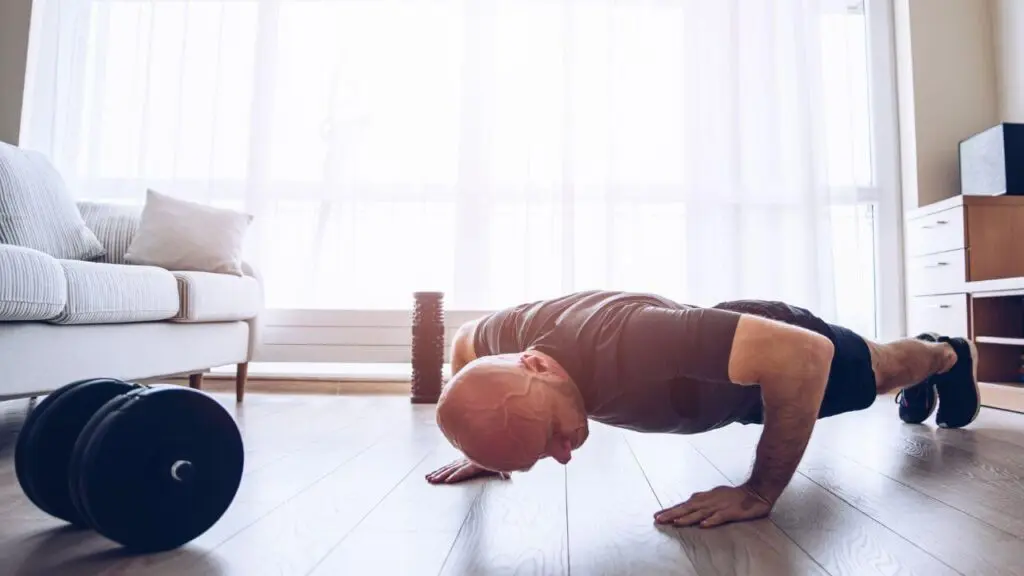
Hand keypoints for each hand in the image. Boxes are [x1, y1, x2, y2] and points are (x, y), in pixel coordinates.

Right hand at [425, 458, 509, 484]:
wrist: (497, 435)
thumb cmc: (502, 450)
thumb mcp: (504, 462)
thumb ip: (504, 470)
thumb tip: (507, 476)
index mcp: (477, 461)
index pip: (465, 470)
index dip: (457, 475)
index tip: (447, 480)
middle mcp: (469, 459)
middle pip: (453, 468)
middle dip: (442, 474)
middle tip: (431, 480)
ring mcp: (465, 458)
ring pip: (449, 466)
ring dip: (439, 472)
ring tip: (428, 478)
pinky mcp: (465, 458)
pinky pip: (452, 464)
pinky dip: (443, 469)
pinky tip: (435, 473)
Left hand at [653, 484, 771, 527]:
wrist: (756, 492)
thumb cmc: (734, 495)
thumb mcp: (715, 494)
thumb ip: (703, 499)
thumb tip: (690, 500)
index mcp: (705, 498)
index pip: (684, 505)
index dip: (671, 510)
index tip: (657, 515)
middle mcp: (709, 501)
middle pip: (688, 508)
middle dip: (672, 513)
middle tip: (658, 519)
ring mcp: (719, 506)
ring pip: (700, 512)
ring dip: (687, 518)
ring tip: (675, 522)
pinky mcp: (731, 512)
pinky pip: (720, 517)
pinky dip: (711, 520)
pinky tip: (703, 524)